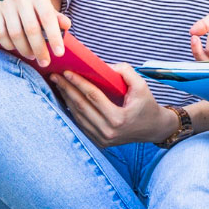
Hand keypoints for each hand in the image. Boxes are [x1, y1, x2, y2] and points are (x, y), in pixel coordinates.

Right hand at [0, 0, 71, 67]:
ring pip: (15, 33)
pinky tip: (15, 48)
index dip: (54, 37)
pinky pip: (0, 33)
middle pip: (31, 28)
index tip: (59, 54)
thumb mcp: (50, 15)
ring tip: (32, 56)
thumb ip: (58, 20)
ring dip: (24, 49)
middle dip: (39, 49)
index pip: (47, 17)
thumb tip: (66, 25)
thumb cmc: (38, 14)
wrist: (18, 5)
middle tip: (44, 62)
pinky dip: (8, 45)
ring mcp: (6, 4)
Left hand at [49, 63, 176, 147]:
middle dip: (67, 89)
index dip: (79, 83)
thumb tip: (104, 66)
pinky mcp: (99, 142)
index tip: (67, 72)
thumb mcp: (141, 86)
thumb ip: (125, 72)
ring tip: (58, 85)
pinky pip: (81, 124)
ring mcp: (102, 139)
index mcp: (118, 118)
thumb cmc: (146, 105)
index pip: (93, 97)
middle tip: (55, 76)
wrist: (153, 128)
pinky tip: (67, 99)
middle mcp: (108, 131)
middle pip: (81, 107)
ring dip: (66, 99)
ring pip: (78, 116)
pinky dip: (72, 110)